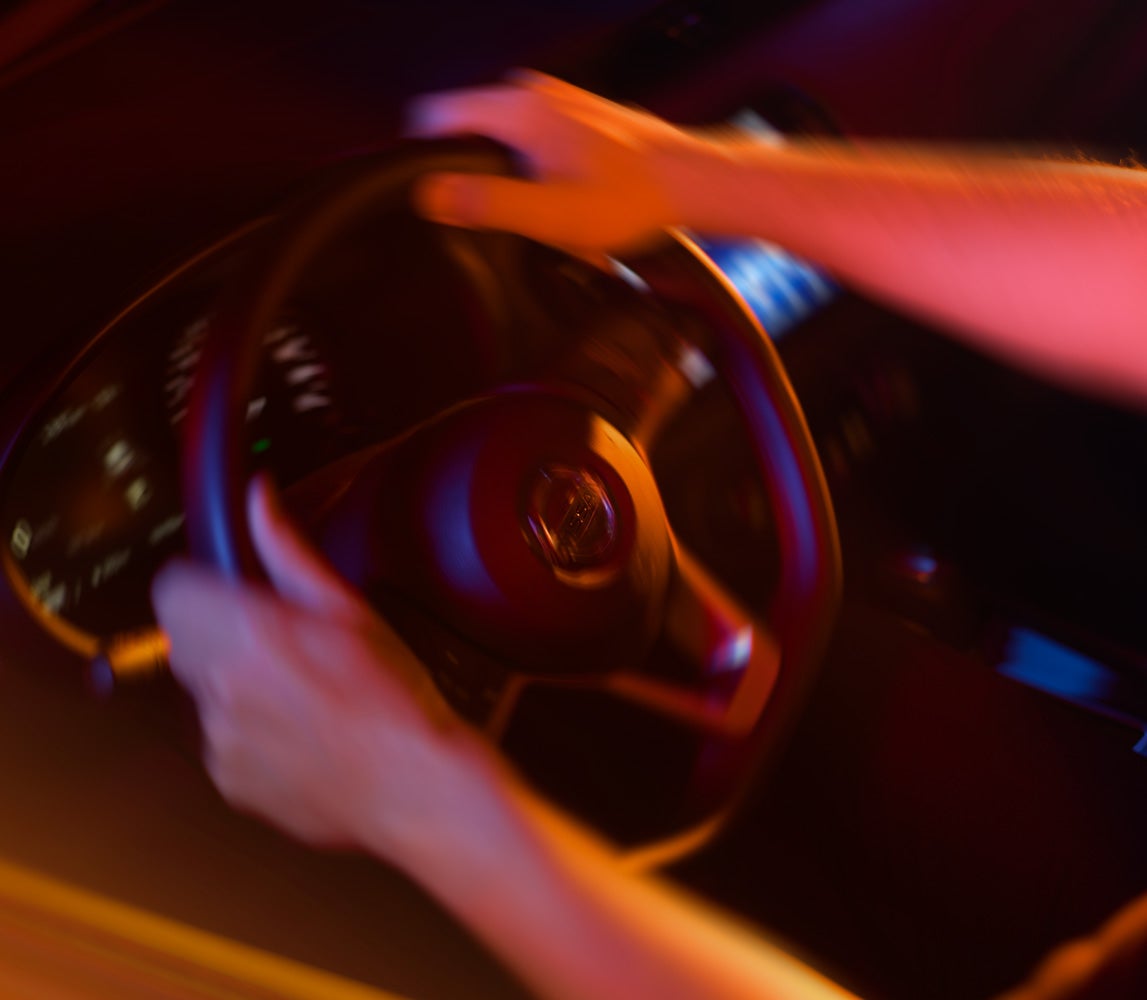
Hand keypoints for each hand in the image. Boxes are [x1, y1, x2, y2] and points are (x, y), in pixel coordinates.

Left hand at [151, 477, 483, 860]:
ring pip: (205, 692)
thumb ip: (287, 547)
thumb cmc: (395, 701)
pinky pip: (222, 742)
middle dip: (220, 632)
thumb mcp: (349, 607)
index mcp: (250, 634)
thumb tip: (259, 500)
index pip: (170, 588)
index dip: (201, 583)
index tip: (227, 589)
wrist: (416, 786)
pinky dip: (250, 733)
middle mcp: (224, 687)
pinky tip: (301, 731)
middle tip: (279, 641)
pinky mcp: (228, 779)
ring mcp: (221, 739)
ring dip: (238, 685)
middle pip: (182, 638)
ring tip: (302, 694)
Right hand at [406, 70, 705, 251]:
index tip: (430, 195)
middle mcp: (531, 94)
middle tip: (490, 219)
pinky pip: (532, 146)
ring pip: (502, 141)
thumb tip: (428, 195)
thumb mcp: (550, 214)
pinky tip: (561, 206)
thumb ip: (487, 203)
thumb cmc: (628, 198)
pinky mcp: (575, 119)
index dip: (422, 155)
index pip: (435, 115)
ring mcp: (556, 102)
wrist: (691, 181)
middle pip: (467, 130)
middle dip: (468, 174)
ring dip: (508, 180)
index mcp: (515, 109)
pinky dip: (536, 176)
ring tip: (534, 218)